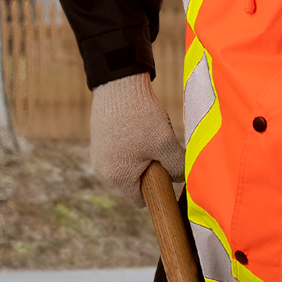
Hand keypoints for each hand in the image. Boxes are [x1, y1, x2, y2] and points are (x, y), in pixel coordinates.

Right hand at [88, 73, 183, 206]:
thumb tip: (182, 180)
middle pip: (134, 182)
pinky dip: (132, 144)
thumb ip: (177, 167)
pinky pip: (120, 152)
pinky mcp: (98, 140)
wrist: (119, 82)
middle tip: (157, 147)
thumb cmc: (141, 115)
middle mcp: (102, 169)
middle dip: (149, 170)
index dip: (156, 190)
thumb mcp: (165, 144)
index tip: (166, 174)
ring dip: (142, 155)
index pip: (140, 200)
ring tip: (146, 134)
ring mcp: (98, 154)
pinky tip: (137, 127)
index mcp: (117, 176)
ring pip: (128, 166)